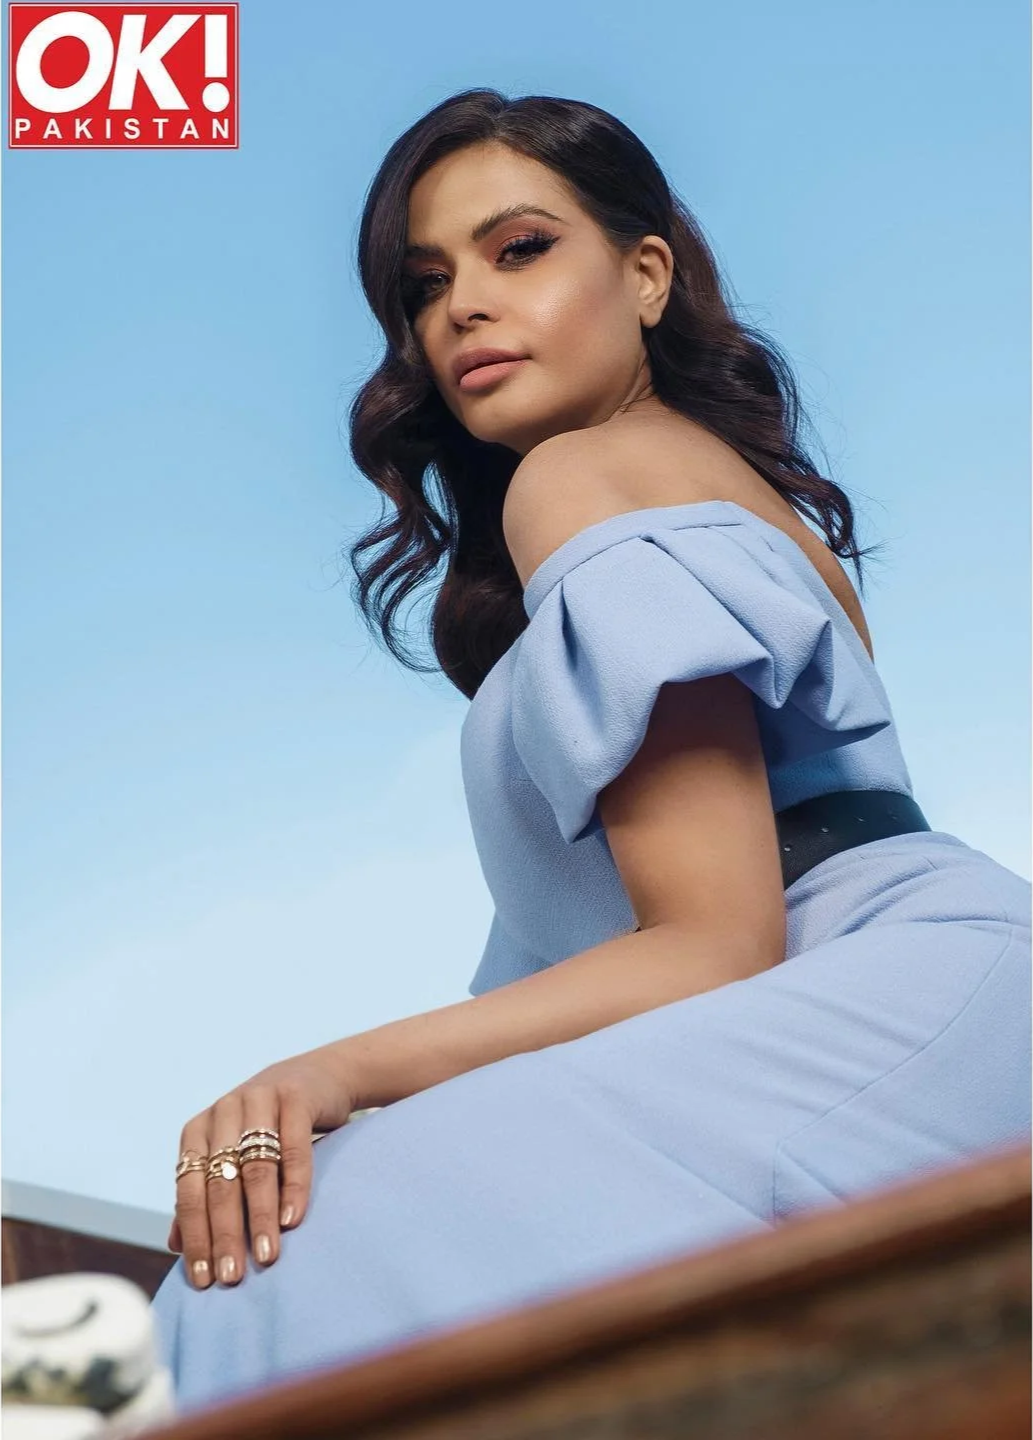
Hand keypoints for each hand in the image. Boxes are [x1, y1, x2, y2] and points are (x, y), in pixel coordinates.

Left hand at [167, 1045, 355, 1288]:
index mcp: (198, 1129)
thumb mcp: (232, 1155)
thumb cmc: (268, 1127)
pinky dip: (293, 1186)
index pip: (189, 1190)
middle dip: (225, 1234)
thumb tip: (175, 1245)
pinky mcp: (295, 1097)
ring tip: (266, 1256)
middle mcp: (224, 1111)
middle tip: (232, 1277)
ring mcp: (259, 1099)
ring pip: (255, 1168)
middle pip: (220, 1182)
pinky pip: (293, 1148)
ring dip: (260, 1217)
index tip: (204, 1279)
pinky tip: (292, 1219)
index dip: (196, 1236)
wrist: (318, 1078)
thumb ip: (205, 1194)